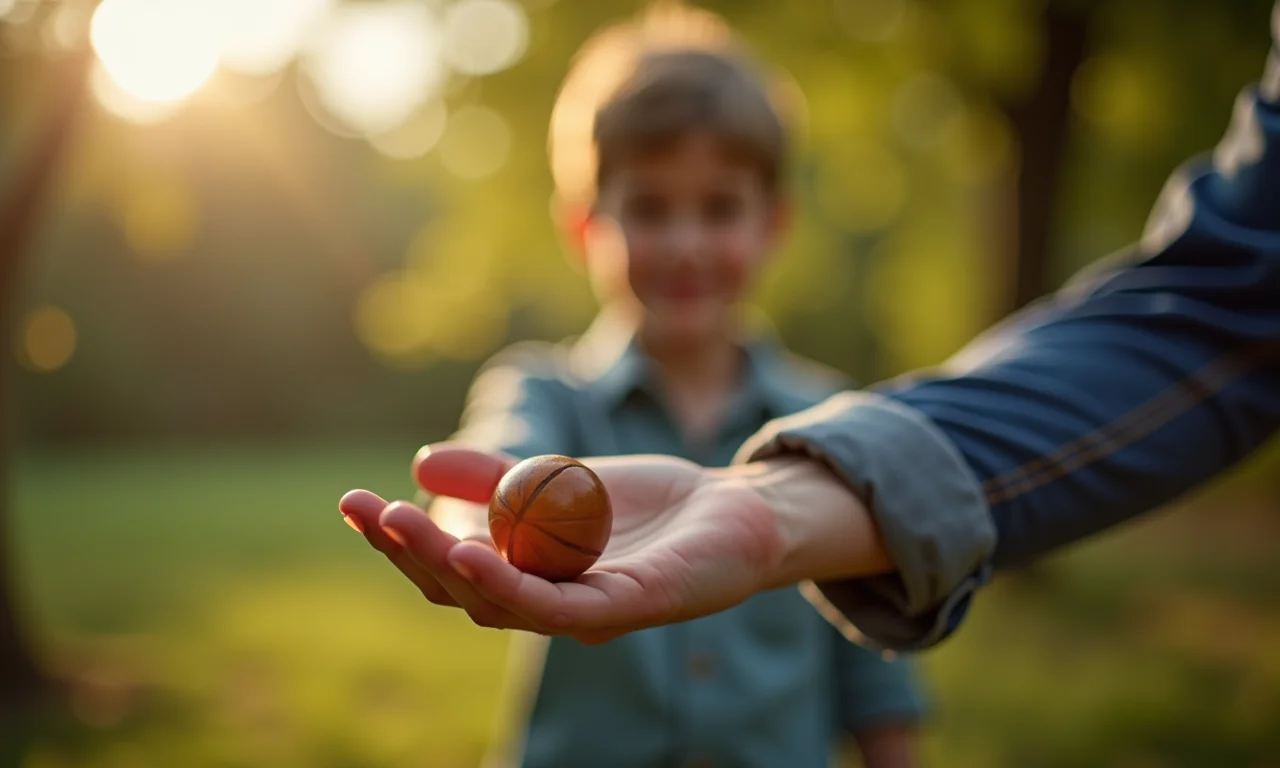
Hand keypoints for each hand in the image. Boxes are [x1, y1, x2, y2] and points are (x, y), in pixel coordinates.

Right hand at [339, 443, 890, 643]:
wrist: (738, 510)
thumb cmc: (651, 504)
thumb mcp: (559, 477)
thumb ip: (497, 476)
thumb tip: (421, 463)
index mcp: (526, 576)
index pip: (447, 568)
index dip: (397, 539)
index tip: (351, 500)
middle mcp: (548, 605)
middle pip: (460, 591)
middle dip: (405, 551)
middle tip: (362, 510)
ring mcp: (586, 613)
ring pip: (497, 602)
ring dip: (440, 566)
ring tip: (399, 526)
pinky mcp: (628, 607)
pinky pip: (556, 602)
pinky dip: (505, 582)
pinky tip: (466, 551)